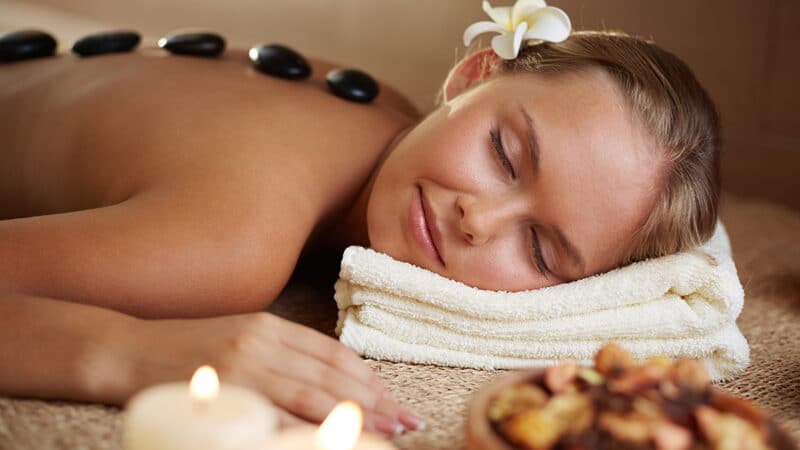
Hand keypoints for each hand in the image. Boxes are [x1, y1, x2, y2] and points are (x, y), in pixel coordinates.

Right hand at [117, 312, 424, 435]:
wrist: (126, 350)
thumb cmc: (184, 348)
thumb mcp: (238, 339)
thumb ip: (279, 353)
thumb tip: (324, 381)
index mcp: (270, 325)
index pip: (333, 353)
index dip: (368, 377)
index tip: (393, 398)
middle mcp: (262, 340)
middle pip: (331, 374)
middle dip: (374, 400)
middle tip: (405, 421)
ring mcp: (243, 363)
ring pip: (313, 393)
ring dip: (355, 415)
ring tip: (386, 432)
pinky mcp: (222, 386)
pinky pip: (275, 412)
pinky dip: (307, 426)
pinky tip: (331, 437)